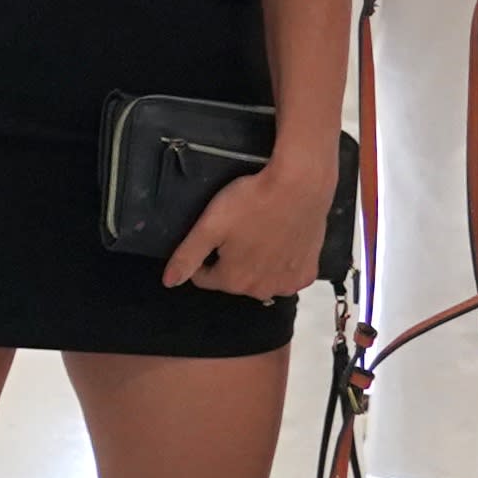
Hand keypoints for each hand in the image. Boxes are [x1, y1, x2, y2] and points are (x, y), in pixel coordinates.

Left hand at [167, 147, 343, 301]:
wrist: (301, 186)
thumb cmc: (252, 202)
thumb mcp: (210, 225)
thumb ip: (188, 255)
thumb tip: (169, 281)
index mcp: (234, 280)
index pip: (204, 277)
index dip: (201, 256)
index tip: (212, 234)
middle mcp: (262, 290)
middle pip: (233, 279)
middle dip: (229, 259)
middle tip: (237, 229)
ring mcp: (288, 284)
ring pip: (260, 278)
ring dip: (255, 263)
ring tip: (258, 233)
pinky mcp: (308, 273)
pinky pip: (286, 274)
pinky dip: (281, 263)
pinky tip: (280, 240)